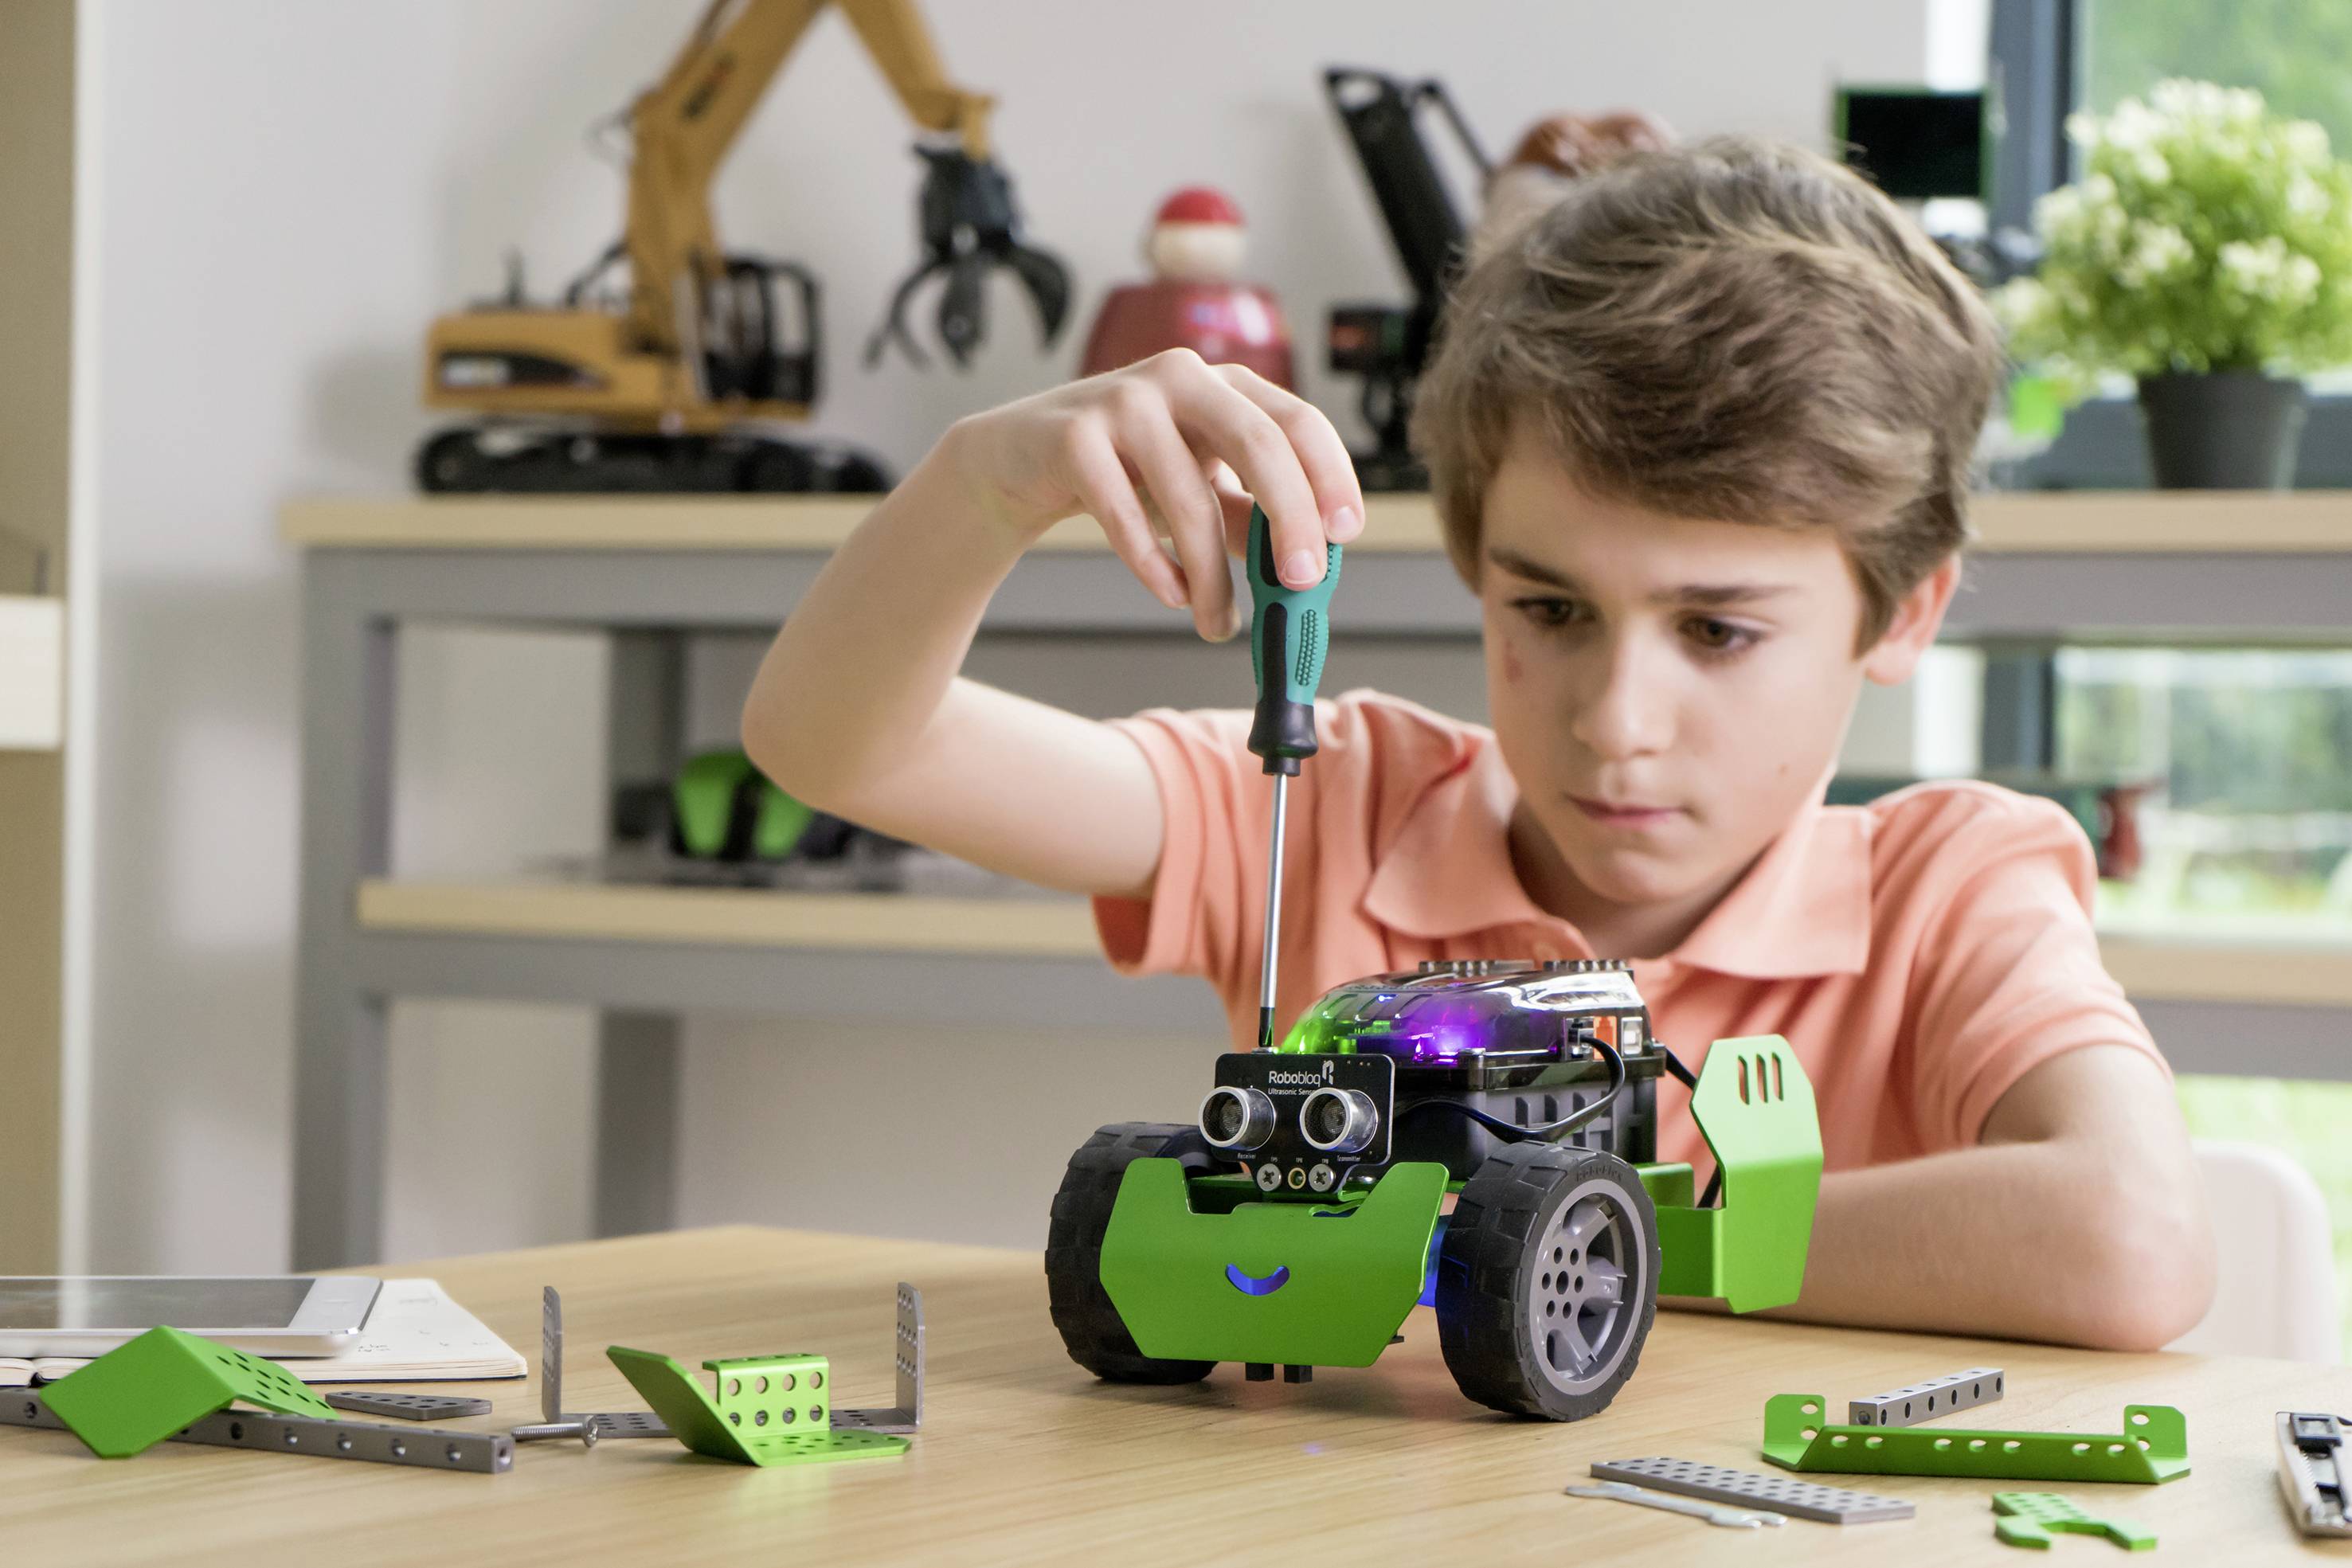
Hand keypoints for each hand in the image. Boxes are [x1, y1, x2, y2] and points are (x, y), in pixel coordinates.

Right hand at [938, 349, 1364, 639]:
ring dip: (1210, 576)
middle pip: (1259, 445)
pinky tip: (1170, 594)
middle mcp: (1182, 378)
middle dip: (1290, 519)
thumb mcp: (1199, 488)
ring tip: (1216, 623)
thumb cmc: (1125, 470)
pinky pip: (1125, 514)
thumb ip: (1250, 519)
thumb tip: (1306, 572)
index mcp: (1226, 384)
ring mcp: (1125, 401)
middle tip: (1302, 581)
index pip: (1299, 422)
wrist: (1019, 458)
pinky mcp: (1074, 437)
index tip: (1346, 533)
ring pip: (1189, 499)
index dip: (1330, 477)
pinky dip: (1153, 565)